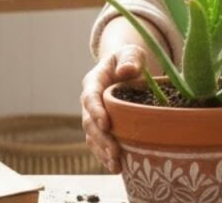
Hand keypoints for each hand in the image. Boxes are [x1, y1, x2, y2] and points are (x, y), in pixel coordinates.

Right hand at [80, 44, 147, 172]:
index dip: (96, 111)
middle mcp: (90, 102)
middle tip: (115, 151)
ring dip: (102, 152)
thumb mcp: (131, 52)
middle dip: (101, 138)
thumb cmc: (129, 59)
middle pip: (89, 122)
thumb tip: (127, 71)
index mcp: (94, 81)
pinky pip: (99, 145)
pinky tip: (117, 168)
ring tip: (116, 165)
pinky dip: (106, 157)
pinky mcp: (101, 128)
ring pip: (92, 137)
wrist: (127, 68)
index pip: (90, 97)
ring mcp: (94, 116)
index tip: (106, 124)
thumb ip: (130, 58)